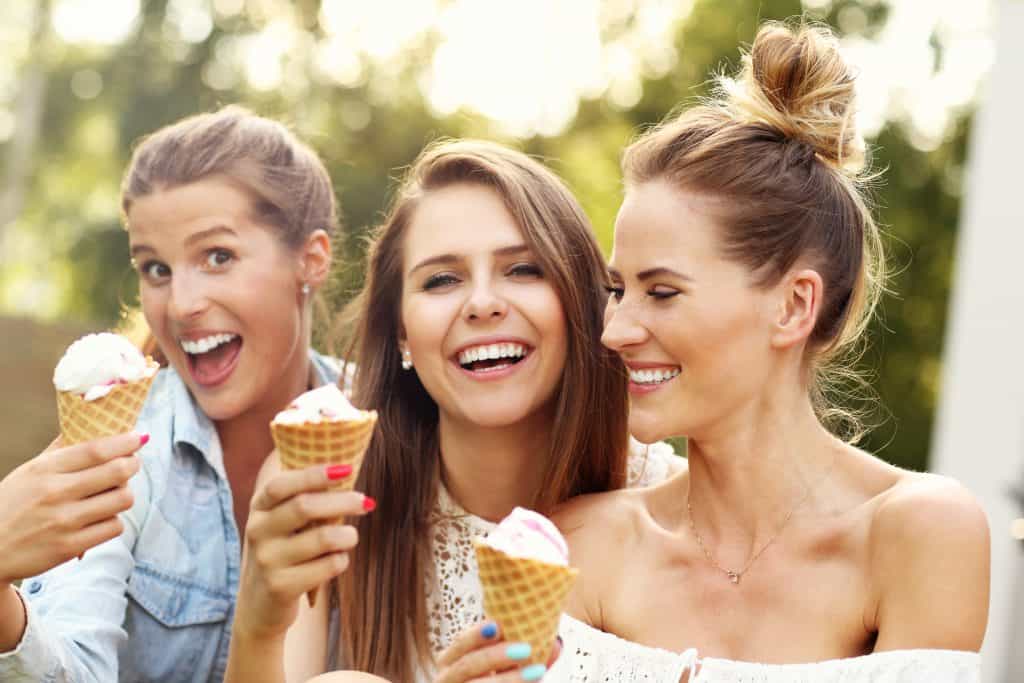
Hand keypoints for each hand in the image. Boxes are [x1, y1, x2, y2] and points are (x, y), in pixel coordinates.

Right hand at [0, 432, 144, 586]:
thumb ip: (58, 452)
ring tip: (114, 493)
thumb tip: (88, 426)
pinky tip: (101, 518)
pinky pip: (114, 527)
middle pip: (118, 471)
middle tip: (132, 463)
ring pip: (122, 499)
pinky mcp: (70, 547)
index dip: (124, 442)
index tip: (137, 438)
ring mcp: (65, 521)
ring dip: (124, 494)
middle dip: (133, 464)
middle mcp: (56, 493)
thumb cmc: (9, 507)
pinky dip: (113, 521)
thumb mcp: (27, 473)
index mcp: (44, 469)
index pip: (96, 449)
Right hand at [233, 464, 372, 641]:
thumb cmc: (284, 551)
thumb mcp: (282, 522)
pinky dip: (341, 559)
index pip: (282, 484)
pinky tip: (337, 560)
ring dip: (347, 535)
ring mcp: (268, 560)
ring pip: (323, 538)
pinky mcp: (281, 586)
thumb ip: (305, 498)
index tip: (346, 469)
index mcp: (259, 507)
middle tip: (365, 502)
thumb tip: (347, 472)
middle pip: (305, 507)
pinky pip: (328, 565)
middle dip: (342, 501)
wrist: (260, 605)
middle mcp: (258, 531)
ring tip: (350, 537)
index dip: (314, 474)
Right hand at [435, 621, 560, 682]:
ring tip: (537, 671)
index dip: (477, 634)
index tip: (498, 625)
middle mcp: (447, 678)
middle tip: (526, 649)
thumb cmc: (488, 676)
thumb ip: (525, 653)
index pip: (461, 643)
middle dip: (496, 657)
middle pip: (468, 666)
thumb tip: (556, 645)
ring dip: (509, 679)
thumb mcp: (502, 664)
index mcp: (451, 658)